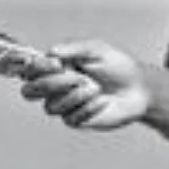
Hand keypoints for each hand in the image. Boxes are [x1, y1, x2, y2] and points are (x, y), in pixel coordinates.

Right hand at [20, 39, 149, 130]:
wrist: (139, 88)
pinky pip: (70, 118)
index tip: (57, 64)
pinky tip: (102, 102)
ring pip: (50, 106)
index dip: (36, 68)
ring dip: (75, 96)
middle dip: (51, 84)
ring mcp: (64, 105)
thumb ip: (73, 48)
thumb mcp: (96, 49)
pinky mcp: (76, 120)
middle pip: (29, 92)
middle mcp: (55, 87)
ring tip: (96, 88)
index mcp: (55, 67)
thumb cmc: (118, 66)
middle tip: (77, 77)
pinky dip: (88, 108)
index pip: (29, 70)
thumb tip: (51, 51)